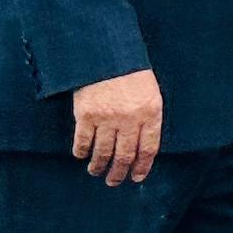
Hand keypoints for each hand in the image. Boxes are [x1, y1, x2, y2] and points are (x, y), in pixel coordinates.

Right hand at [70, 69, 164, 186]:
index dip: (142, 167)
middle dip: (119, 173)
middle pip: (125, 156)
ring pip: (103, 153)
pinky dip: (81, 152)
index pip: (148, 149)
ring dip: (99, 166)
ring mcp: (107, 117)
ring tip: (96, 171)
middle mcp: (130, 119)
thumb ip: (148, 116)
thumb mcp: (149, 91)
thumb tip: (142, 147)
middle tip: (114, 181)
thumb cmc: (130, 70)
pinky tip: (81, 156)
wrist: (105, 51)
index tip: (136, 177)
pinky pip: (83, 141)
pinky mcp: (86, 114)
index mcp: (150, 112)